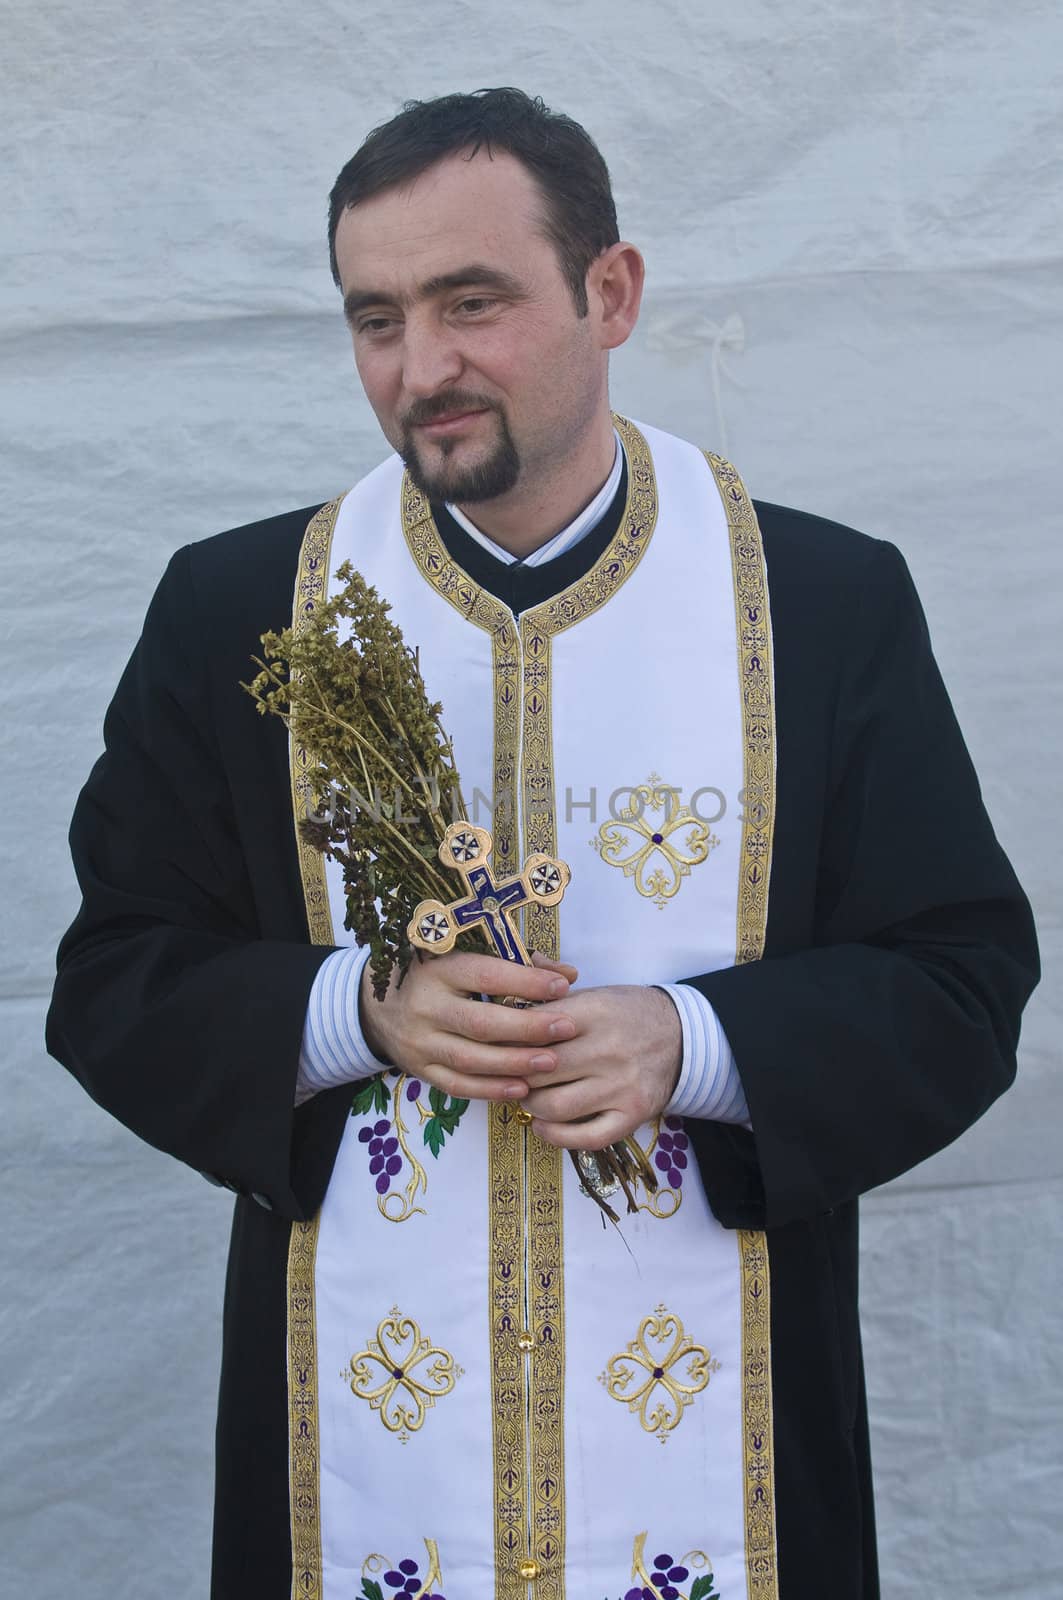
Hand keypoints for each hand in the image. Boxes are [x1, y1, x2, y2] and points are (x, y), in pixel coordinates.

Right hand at [358, 949, 578, 1103]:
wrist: (378, 1007)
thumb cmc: (436, 976)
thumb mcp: (466, 958)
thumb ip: (519, 964)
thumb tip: (568, 975)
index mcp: (438, 969)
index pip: (486, 975)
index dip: (525, 982)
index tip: (562, 988)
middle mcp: (425, 1006)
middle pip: (480, 1022)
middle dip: (528, 1028)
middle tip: (566, 1029)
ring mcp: (420, 1042)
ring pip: (471, 1059)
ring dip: (514, 1063)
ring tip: (551, 1063)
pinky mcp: (420, 1070)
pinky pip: (458, 1085)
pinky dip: (491, 1089)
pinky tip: (521, 1088)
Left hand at [519, 985, 681, 1148]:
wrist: (681, 1034)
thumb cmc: (625, 1013)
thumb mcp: (592, 994)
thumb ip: (549, 999)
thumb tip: (503, 1004)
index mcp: (594, 1013)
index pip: (534, 1032)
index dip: (508, 1042)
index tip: (498, 1048)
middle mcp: (608, 1050)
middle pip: (539, 1071)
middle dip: (515, 1076)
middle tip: (508, 1075)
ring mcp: (622, 1085)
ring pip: (556, 1106)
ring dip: (531, 1105)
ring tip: (527, 1097)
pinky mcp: (632, 1114)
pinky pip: (587, 1137)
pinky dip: (556, 1136)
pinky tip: (542, 1126)